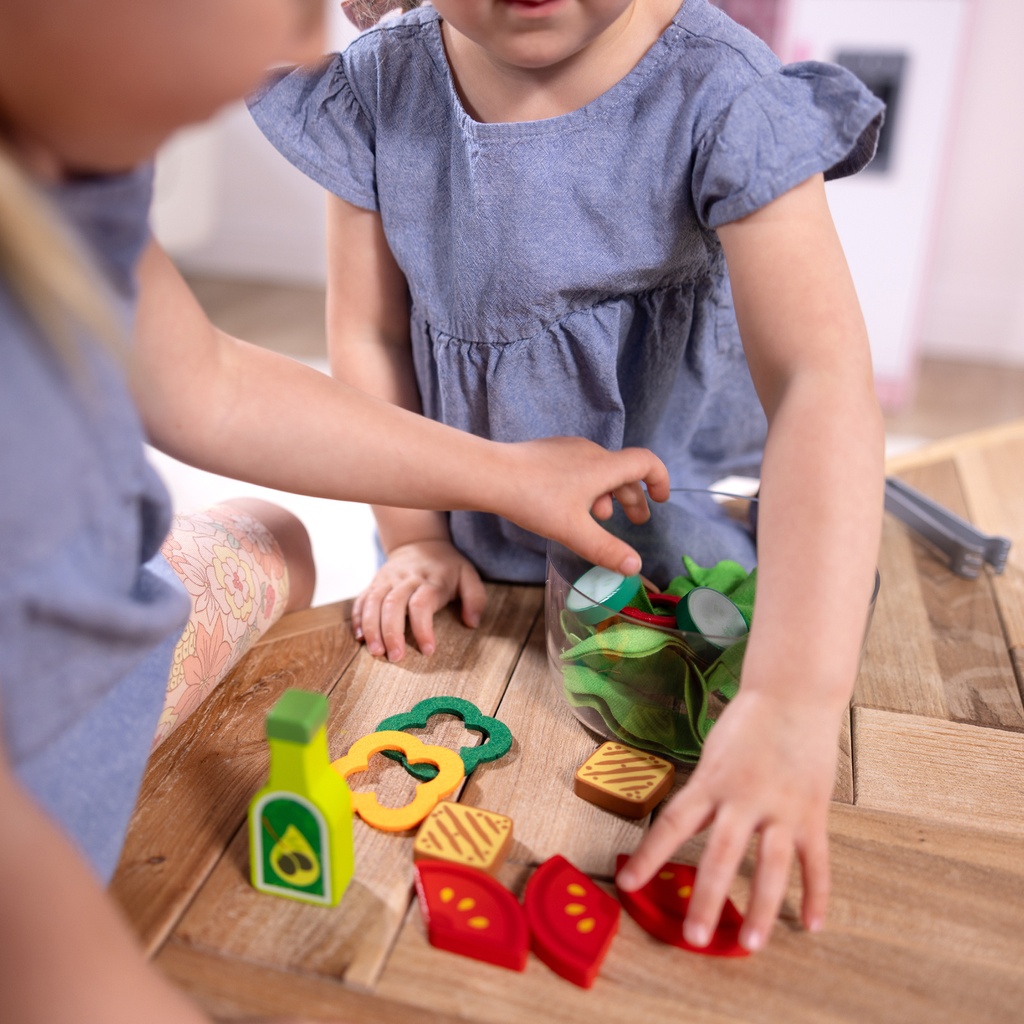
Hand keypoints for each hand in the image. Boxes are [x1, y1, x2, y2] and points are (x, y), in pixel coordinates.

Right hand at [351, 539, 485, 661]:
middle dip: (392, 632)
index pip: (422, 604)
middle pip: (393, 604)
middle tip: (395, 657)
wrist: (419, 541)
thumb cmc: (447, 566)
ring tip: (375, 651)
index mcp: (430, 580)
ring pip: (374, 601)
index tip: (428, 650)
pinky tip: (360, 637)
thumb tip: (472, 623)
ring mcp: (387, 579)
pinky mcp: (375, 582)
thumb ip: (475, 598)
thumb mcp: (468, 575)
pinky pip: (362, 599)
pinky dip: (358, 618)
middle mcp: (406, 579)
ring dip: (372, 627)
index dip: (423, 629)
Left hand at [499, 438, 670, 575]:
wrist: (490, 474)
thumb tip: (635, 567)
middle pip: (623, 471)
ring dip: (608, 494)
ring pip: (599, 470)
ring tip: (599, 517)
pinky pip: (579, 467)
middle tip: (635, 521)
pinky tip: (569, 506)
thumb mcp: (574, 531)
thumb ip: (606, 550)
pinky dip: (587, 486)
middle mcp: (590, 452)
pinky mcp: (548, 452)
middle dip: (633, 497)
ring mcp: (568, 449)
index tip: (661, 499)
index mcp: (604, 467)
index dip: (660, 479)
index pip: (646, 462)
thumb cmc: (534, 500)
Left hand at [616, 689, 843, 951]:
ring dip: (760, 908)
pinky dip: (815, 894)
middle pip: (720, 854)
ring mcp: (781, 807)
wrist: (794, 694)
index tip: (627, 885)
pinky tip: (811, 925)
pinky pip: (815, 861)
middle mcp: (743, 798)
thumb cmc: (748, 723)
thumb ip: (703, 795)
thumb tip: (681, 831)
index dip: (648, 856)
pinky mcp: (812, 812)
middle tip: (696, 938)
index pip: (671, 824)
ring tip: (751, 945)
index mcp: (710, 782)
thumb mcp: (713, 755)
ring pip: (770, 866)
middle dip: (708, 899)